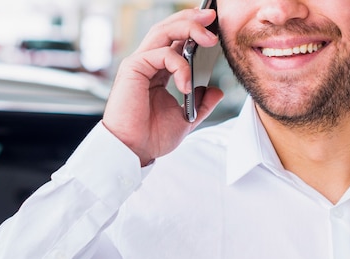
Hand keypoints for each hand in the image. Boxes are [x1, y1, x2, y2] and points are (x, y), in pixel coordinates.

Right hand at [102, 8, 223, 165]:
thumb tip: (217, 91)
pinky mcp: (133, 69)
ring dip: (188, 28)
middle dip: (191, 19)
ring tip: (208, 36)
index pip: (175, 41)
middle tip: (212, 17)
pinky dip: (180, 66)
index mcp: (157, 73)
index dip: (193, 30)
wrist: (134, 151)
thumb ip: (201, 103)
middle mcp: (146, 64)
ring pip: (163, 32)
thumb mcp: (185, 119)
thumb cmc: (151, 137)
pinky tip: (186, 85)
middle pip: (168, 28)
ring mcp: (139, 64)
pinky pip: (162, 55)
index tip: (214, 27)